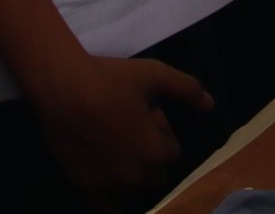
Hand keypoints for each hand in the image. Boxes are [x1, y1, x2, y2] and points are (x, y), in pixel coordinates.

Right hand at [33, 55, 213, 213]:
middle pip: (156, 175)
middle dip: (151, 156)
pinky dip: (116, 205)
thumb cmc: (111, 79)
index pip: (172, 153)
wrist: (63, 86)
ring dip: (134, 176)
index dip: (162, 131)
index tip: (146, 113)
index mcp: (156, 154)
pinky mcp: (86, 189)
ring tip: (118, 149)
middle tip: (132, 130)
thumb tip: (211, 105)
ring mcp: (109, 186)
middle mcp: (135, 177)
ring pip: (134, 192)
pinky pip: (107, 210)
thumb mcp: (156, 75)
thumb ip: (188, 90)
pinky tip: (117, 195)